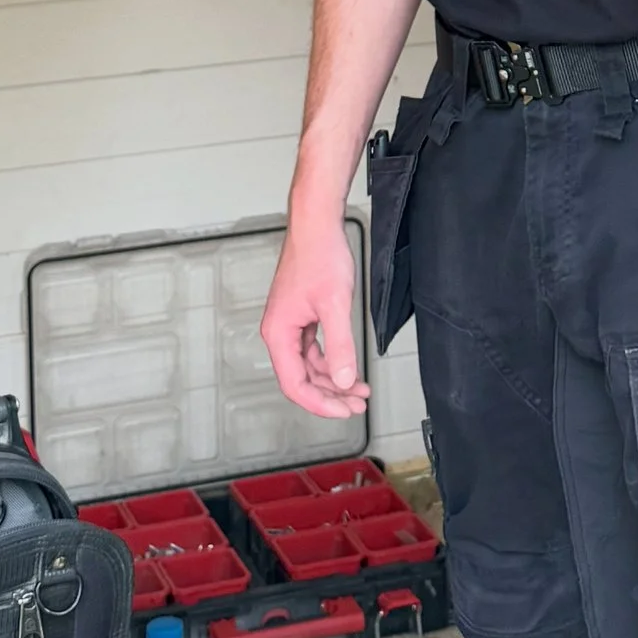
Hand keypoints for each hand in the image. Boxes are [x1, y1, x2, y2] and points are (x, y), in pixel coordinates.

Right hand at [260, 212, 369, 418]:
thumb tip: (345, 380)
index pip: (295, 385)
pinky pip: (314, 351)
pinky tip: (349, 368)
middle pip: (301, 380)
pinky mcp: (301, 317)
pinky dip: (332, 362)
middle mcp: (279, 332)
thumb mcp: (335, 304)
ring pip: (309, 367)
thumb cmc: (320, 256)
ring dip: (334, 380)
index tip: (344, 411)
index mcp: (278, 333)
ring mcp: (289, 325)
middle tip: (358, 406)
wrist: (317, 226)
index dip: (320, 404)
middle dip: (331, 395)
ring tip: (359, 392)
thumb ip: (340, 346)